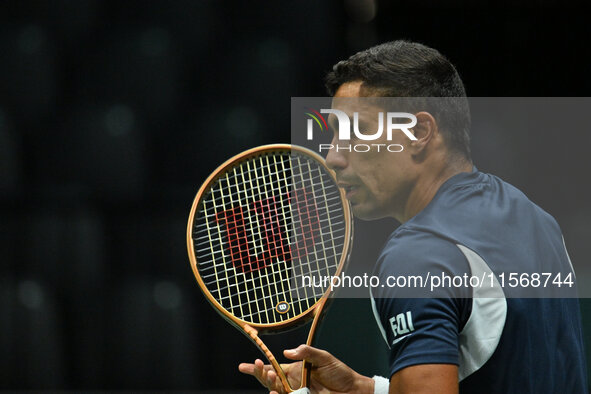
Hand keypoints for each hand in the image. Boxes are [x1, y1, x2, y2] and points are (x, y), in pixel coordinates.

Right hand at [238, 344, 373, 393]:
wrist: (354, 391)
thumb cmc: (340, 373)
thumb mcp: (324, 358)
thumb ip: (306, 353)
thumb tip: (287, 351)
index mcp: (295, 370)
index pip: (273, 367)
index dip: (258, 368)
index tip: (242, 366)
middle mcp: (293, 383)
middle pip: (270, 380)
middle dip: (260, 374)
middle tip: (258, 365)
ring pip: (276, 392)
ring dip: (270, 384)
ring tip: (270, 376)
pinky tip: (275, 393)